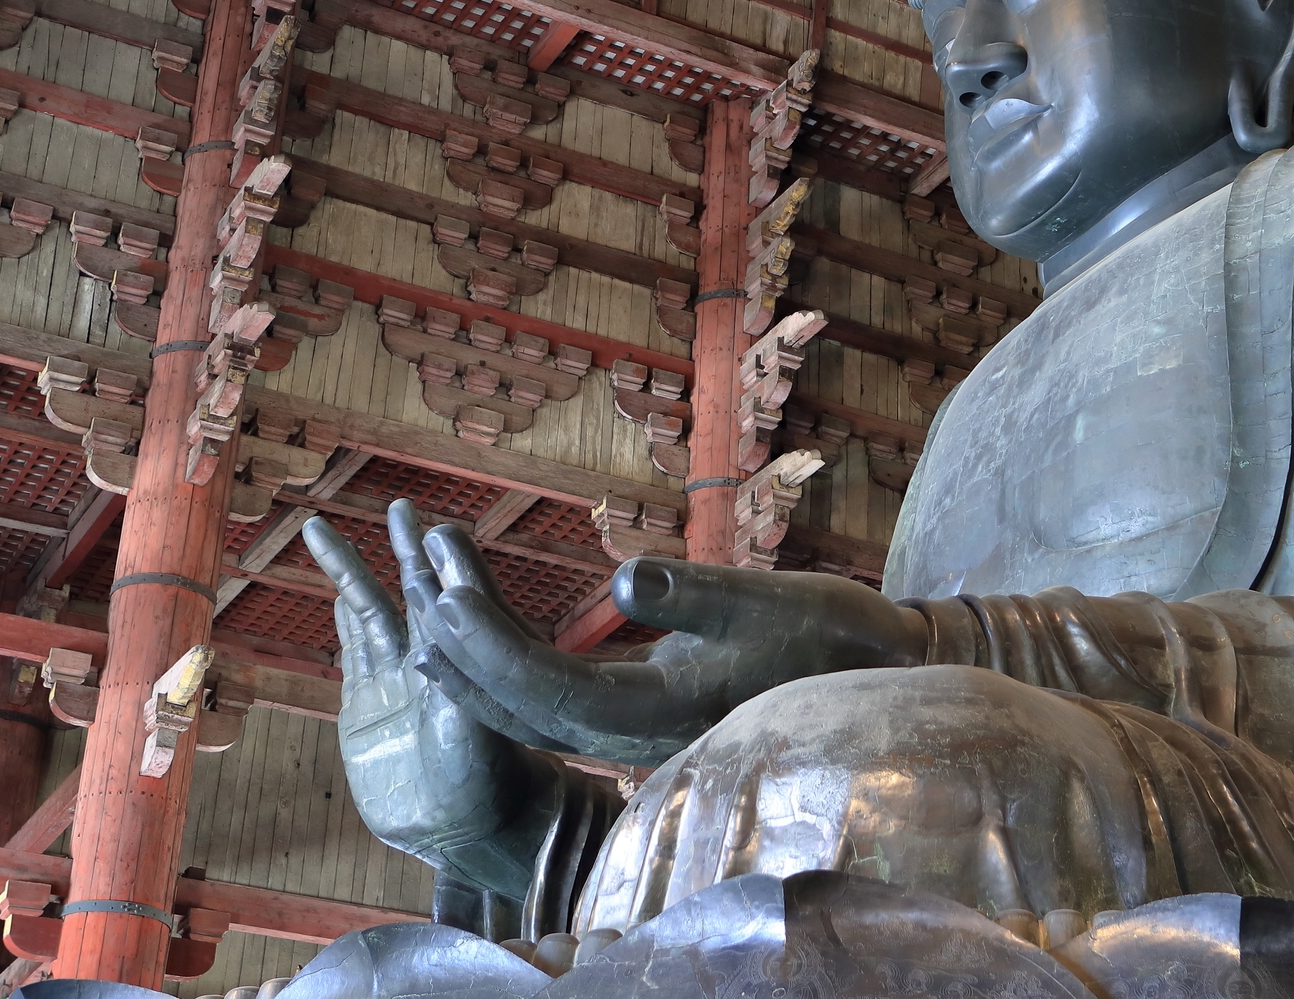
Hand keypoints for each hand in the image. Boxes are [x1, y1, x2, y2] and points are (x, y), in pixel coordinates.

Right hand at [304, 507, 560, 898]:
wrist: (450, 833)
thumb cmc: (482, 781)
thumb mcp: (478, 719)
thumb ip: (463, 665)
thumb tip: (445, 600)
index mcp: (463, 655)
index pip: (450, 590)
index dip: (440, 554)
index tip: (428, 518)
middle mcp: (429, 659)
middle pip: (411, 588)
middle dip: (403, 548)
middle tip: (399, 505)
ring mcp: (393, 680)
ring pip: (370, 612)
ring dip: (353, 574)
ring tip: (327, 532)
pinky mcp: (363, 707)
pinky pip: (352, 652)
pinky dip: (343, 622)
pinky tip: (338, 596)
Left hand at [413, 520, 927, 767]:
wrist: (869, 670)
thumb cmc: (824, 632)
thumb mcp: (763, 601)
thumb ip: (692, 594)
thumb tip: (624, 577)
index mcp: (653, 715)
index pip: (544, 686)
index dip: (488, 641)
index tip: (446, 586)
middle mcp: (627, 732)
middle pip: (516, 697)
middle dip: (462, 635)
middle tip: (423, 561)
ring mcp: (626, 724)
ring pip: (524, 696)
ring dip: (473, 642)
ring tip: (429, 578)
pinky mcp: (631, 702)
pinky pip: (548, 683)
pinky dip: (506, 646)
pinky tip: (477, 610)